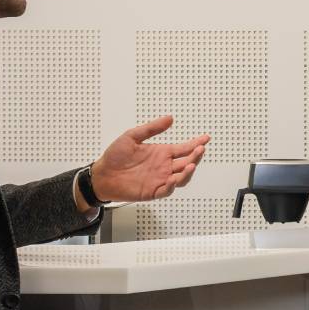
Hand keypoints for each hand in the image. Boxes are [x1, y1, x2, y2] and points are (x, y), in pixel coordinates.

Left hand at [90, 116, 208, 202]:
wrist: (102, 175)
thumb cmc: (115, 157)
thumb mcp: (132, 136)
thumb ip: (151, 128)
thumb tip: (169, 118)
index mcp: (162, 153)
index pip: (184, 148)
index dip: (196, 143)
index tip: (205, 138)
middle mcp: (164, 166)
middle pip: (187, 162)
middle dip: (195, 156)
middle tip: (200, 149)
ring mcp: (160, 179)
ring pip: (181, 177)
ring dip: (188, 172)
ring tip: (190, 164)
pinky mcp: (153, 191)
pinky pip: (167, 190)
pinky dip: (172, 185)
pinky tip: (173, 178)